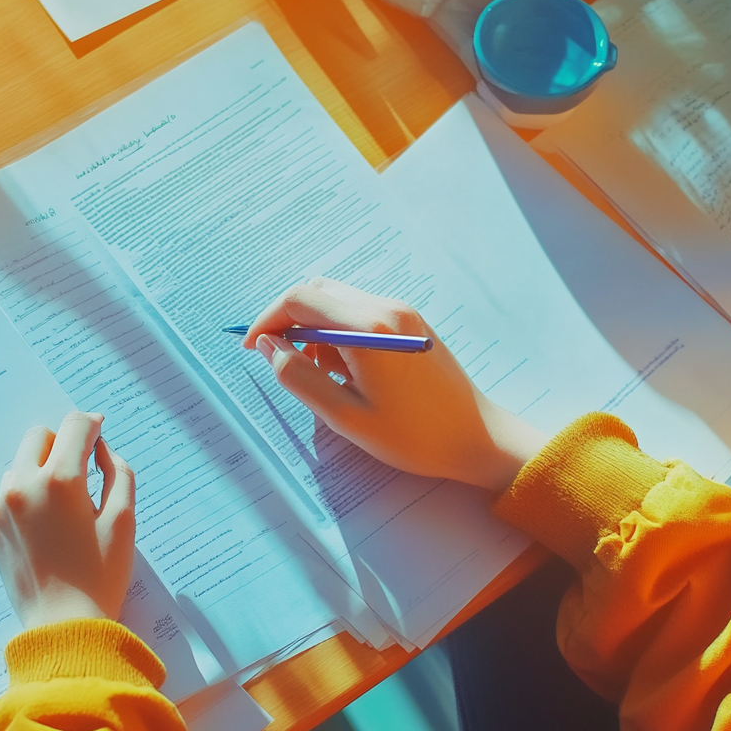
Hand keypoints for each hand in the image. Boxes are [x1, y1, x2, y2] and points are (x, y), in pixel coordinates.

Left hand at [0, 411, 136, 629]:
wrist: (63, 627)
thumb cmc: (100, 576)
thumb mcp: (124, 521)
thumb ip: (118, 473)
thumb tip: (101, 449)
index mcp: (60, 480)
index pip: (74, 425)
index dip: (92, 424)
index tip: (99, 432)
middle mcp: (24, 486)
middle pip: (39, 435)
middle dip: (62, 443)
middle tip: (82, 470)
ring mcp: (1, 507)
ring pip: (20, 463)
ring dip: (41, 469)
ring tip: (63, 504)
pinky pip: (8, 494)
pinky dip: (27, 496)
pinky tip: (46, 526)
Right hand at [243, 278, 547, 491]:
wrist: (477, 439)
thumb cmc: (413, 436)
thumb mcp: (344, 415)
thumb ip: (298, 377)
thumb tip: (269, 347)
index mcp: (369, 328)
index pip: (300, 300)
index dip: (268, 320)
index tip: (253, 348)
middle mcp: (386, 307)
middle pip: (317, 291)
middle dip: (289, 322)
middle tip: (282, 362)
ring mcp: (402, 311)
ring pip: (337, 301)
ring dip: (315, 329)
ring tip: (324, 376)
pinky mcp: (410, 321)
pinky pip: (359, 312)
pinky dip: (339, 333)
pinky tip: (348, 371)